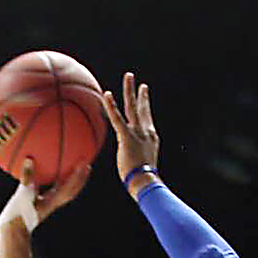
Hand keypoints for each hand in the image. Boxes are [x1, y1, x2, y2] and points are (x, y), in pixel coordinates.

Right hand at [0, 157, 91, 234]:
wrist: (12, 232)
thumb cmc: (18, 215)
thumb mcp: (22, 195)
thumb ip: (27, 177)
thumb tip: (29, 159)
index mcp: (53, 201)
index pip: (69, 187)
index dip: (78, 175)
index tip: (85, 163)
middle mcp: (53, 203)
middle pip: (72, 191)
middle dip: (80, 179)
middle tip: (87, 166)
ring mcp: (47, 205)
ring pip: (64, 192)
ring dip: (70, 181)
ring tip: (73, 169)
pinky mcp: (40, 205)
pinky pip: (51, 191)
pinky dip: (54, 182)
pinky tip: (48, 175)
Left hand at [99, 70, 159, 185]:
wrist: (145, 182)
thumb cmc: (141, 181)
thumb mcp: (139, 167)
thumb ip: (133, 159)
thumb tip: (128, 165)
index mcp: (150, 137)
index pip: (146, 118)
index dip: (144, 104)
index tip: (143, 92)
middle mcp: (146, 131)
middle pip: (142, 108)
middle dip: (139, 93)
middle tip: (137, 81)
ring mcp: (138, 132)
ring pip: (133, 107)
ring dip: (129, 90)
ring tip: (128, 76)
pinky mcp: (127, 136)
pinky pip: (117, 118)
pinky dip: (111, 106)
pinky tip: (107, 94)